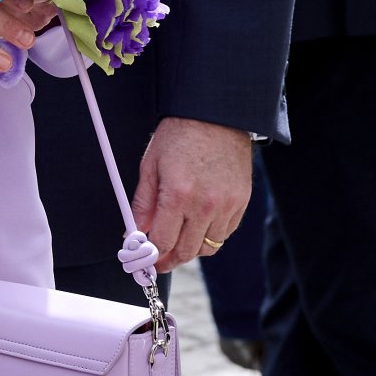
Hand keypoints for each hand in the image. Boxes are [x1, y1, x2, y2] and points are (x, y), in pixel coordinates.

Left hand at [131, 117, 252, 273]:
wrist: (215, 115)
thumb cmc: (179, 135)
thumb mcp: (151, 165)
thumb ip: (143, 203)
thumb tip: (134, 232)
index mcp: (178, 194)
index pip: (163, 242)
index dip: (152, 256)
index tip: (146, 260)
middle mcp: (204, 205)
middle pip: (187, 251)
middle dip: (170, 260)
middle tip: (160, 260)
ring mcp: (226, 205)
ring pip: (208, 247)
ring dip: (191, 248)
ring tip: (179, 239)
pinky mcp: (241, 202)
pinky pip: (225, 234)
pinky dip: (211, 235)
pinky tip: (199, 224)